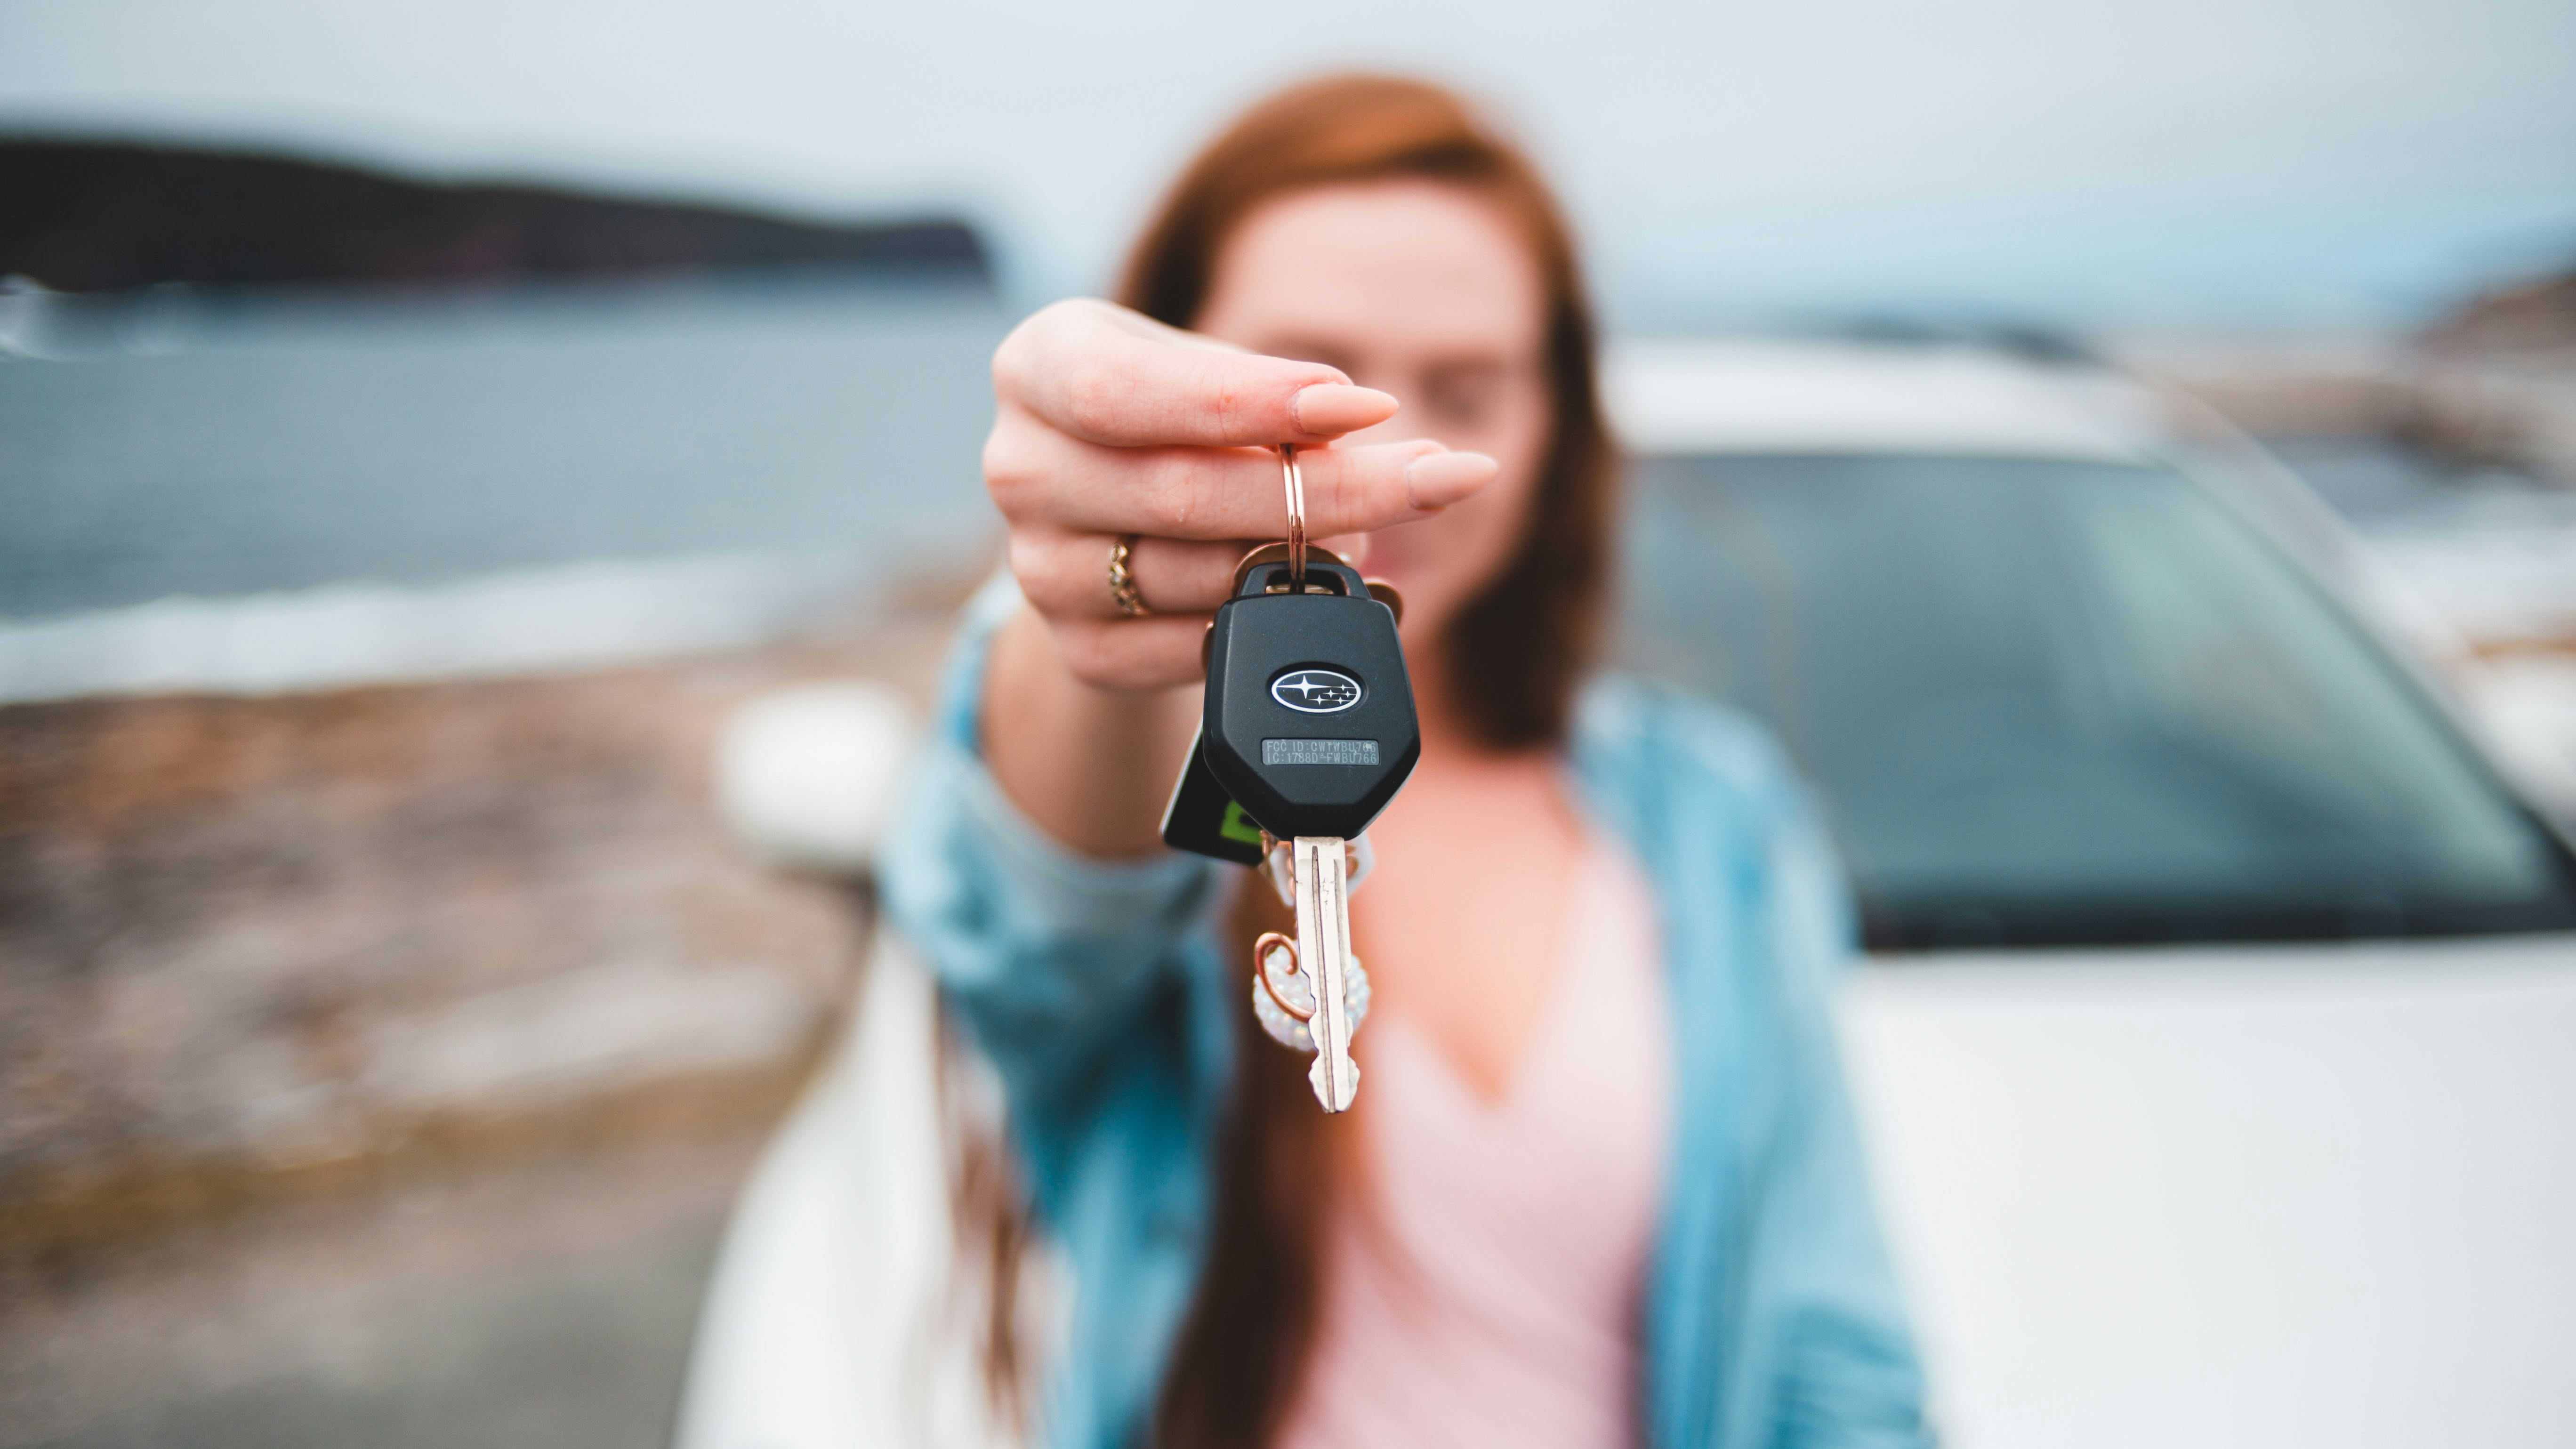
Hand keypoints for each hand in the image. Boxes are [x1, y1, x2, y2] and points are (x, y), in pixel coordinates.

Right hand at [984, 299, 1498, 691]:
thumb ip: (1264, 394)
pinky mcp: (1075, 648)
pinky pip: (1187, 649)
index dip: (1252, 403)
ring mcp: (1039, 568)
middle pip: (1182, 492)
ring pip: (1197, 577)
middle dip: (1329, 490)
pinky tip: (1306, 595)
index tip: (1371, 406)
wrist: (1109, 509)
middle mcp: (1020, 468)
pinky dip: (1262, 624)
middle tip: (1435, 478)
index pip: (1126, 391)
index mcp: (1038, 366)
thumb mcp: (1204, 369)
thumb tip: (1362, 434)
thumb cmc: (1170, 411)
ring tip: (1365, 533)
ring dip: (1305, 562)